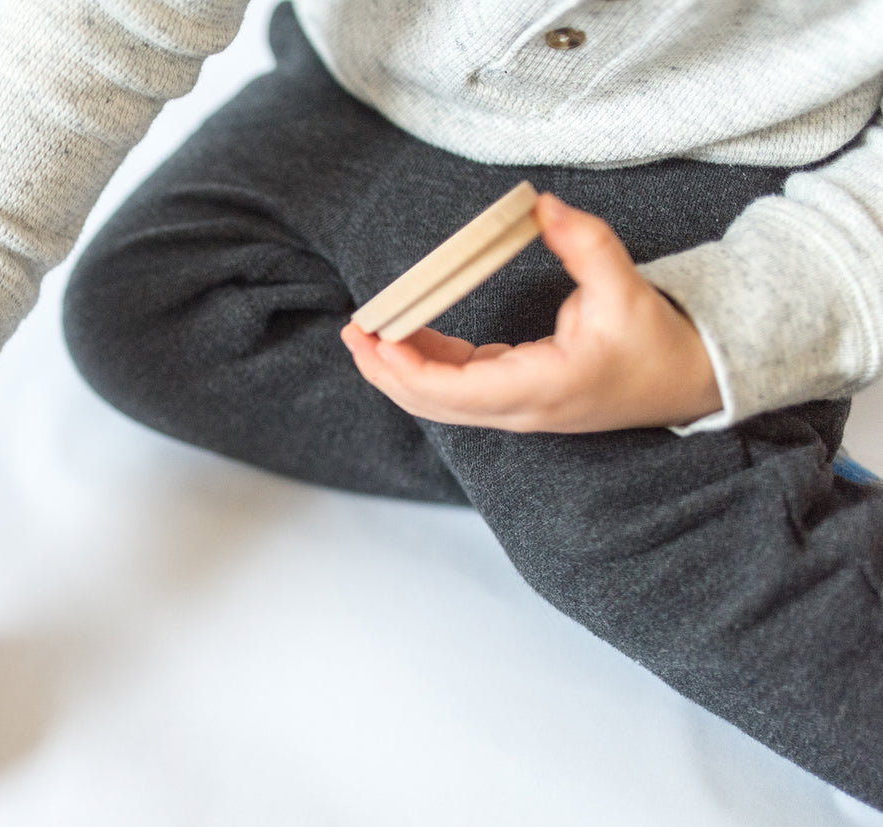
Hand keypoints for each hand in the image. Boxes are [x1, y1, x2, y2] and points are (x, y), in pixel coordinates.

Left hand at [339, 193, 721, 432]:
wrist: (684, 384)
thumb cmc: (655, 343)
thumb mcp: (626, 288)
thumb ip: (586, 244)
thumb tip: (544, 206)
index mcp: (544, 389)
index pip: (459, 391)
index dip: (412, 370)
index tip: (380, 339)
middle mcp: (521, 409)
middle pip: (434, 404)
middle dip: (386, 371)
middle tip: (353, 332)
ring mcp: (514, 410)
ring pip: (439, 402)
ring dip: (397, 372)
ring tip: (364, 334)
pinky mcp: (512, 399)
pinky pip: (455, 390)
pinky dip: (423, 366)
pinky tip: (403, 336)